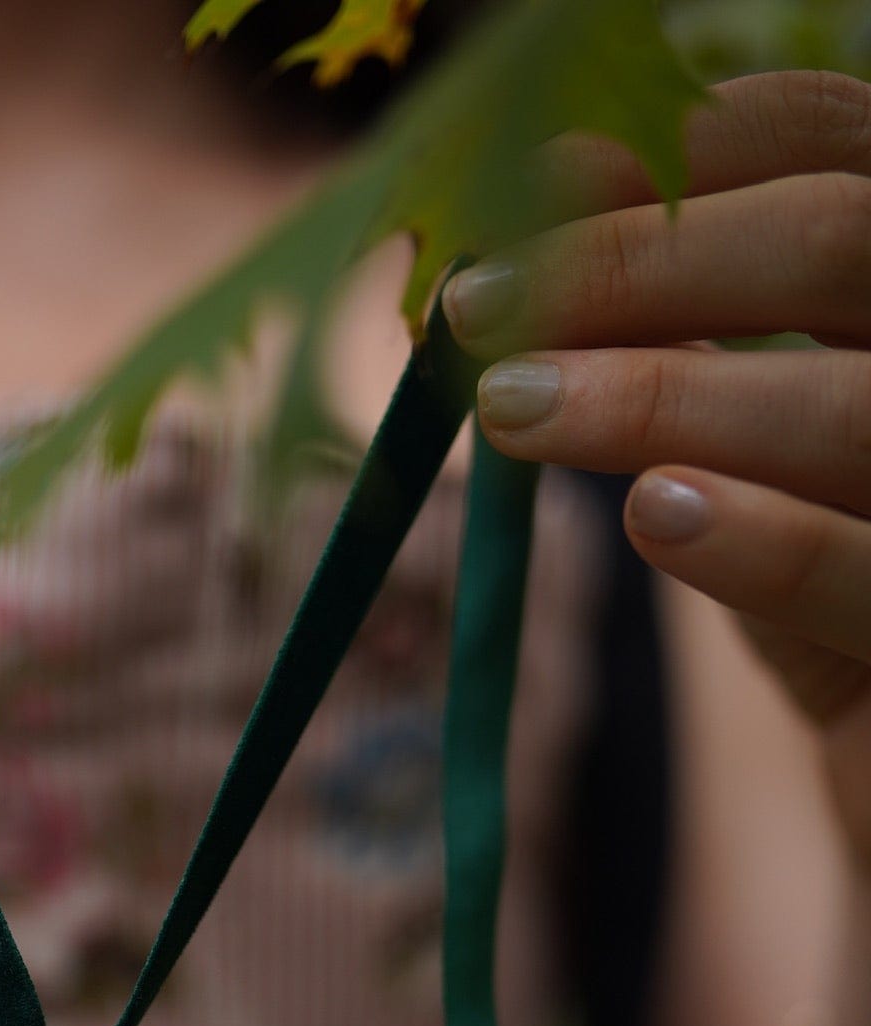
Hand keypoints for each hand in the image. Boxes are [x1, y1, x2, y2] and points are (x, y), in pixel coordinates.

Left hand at [442, 70, 870, 860]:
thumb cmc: (825, 592)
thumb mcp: (751, 446)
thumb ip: (682, 338)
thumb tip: (533, 234)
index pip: (836, 148)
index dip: (684, 149)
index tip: (531, 187)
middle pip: (844, 242)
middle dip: (642, 260)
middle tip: (480, 308)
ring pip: (853, 409)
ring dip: (663, 395)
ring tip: (514, 407)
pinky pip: (866, 573)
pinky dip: (758, 537)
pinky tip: (652, 514)